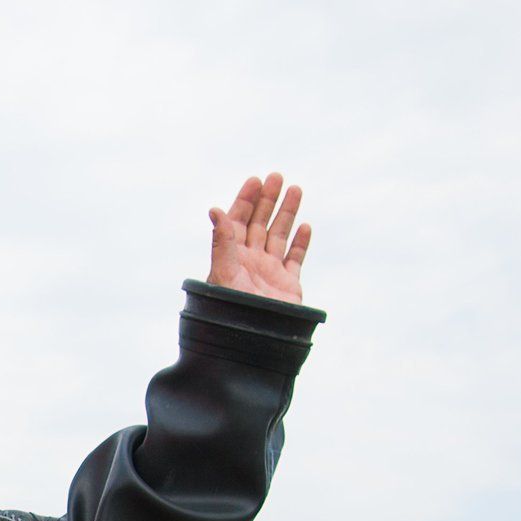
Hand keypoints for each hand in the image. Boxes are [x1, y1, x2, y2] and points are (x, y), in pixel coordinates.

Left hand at [207, 173, 311, 303]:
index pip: (237, 222)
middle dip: (267, 201)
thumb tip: (215, 210)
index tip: (255, 180)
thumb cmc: (231, 310)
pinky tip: (305, 226)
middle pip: (259, 224)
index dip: (245, 201)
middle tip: (277, 177)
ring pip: (279, 236)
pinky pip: (295, 259)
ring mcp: (269, 273)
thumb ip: (222, 241)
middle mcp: (249, 263)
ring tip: (296, 189)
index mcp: (230, 258)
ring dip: (287, 213)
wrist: (253, 343)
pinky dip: (300, 243)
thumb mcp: (224, 272)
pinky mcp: (287, 286)